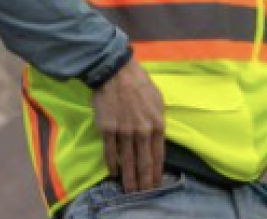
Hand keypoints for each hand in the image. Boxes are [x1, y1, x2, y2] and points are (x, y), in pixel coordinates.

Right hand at [92, 57, 165, 192]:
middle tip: (144, 193)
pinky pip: (110, 152)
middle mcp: (142, 131)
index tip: (156, 183)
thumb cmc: (139, 83)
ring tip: (129, 190)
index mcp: (157, 124)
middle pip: (144, 162)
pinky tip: (114, 172)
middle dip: (144, 181)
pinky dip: (112, 164)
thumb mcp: (158, 101)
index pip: (158, 155)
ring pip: (127, 161)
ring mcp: (124, 132)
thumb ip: (157, 121)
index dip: (156, 171)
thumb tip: (157, 138)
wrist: (116, 73)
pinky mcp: (108, 130)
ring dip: (129, 178)